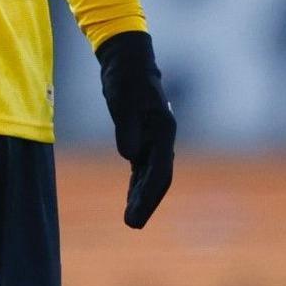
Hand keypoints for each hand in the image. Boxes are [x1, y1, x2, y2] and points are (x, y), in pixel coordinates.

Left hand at [96, 30, 175, 227]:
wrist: (127, 60)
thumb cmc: (125, 78)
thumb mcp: (122, 101)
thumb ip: (127, 128)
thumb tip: (130, 157)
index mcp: (163, 131)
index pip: (160, 172)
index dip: (149, 196)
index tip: (137, 214)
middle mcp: (163, 139)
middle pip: (158, 178)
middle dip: (147, 203)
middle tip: (132, 225)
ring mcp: (154, 139)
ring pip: (151, 175)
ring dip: (142, 196)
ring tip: (131, 219)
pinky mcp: (143, 137)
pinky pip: (142, 167)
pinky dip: (137, 183)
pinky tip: (131, 197)